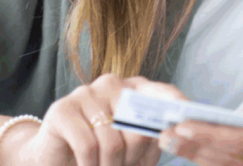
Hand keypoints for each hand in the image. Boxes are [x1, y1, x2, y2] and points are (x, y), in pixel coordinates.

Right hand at [3, 74, 187, 165]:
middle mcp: (111, 84)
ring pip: (112, 140)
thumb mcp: (131, 147)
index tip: (186, 128)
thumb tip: (173, 136)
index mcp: (134, 89)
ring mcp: (85, 93)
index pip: (163, 93)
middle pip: (138, 124)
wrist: (56, 156)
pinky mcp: (62, 109)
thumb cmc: (101, 153)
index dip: (177, 108)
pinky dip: (91, 165)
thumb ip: (152, 139)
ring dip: (112, 165)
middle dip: (135, 157)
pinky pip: (88, 146)